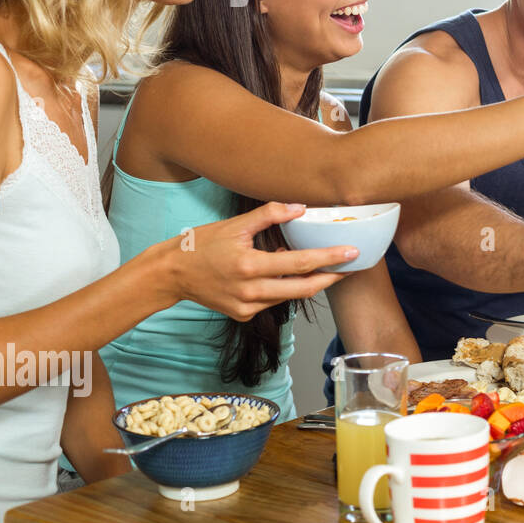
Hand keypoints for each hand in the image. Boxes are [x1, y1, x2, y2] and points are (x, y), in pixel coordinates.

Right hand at [170, 202, 355, 319]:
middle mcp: (251, 291)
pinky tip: (287, 274)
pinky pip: (273, 301)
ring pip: (290, 296)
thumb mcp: (234, 225)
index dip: (330, 258)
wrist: (171, 274)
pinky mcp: (243, 315)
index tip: (352, 253)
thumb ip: (269, 215)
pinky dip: (285, 288)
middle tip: (352, 266)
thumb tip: (300, 208)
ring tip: (327, 267)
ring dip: (310, 283)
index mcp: (250, 266)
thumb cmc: (200, 245)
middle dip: (332, 277)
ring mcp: (247, 307)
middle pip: (304, 288)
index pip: (301, 263)